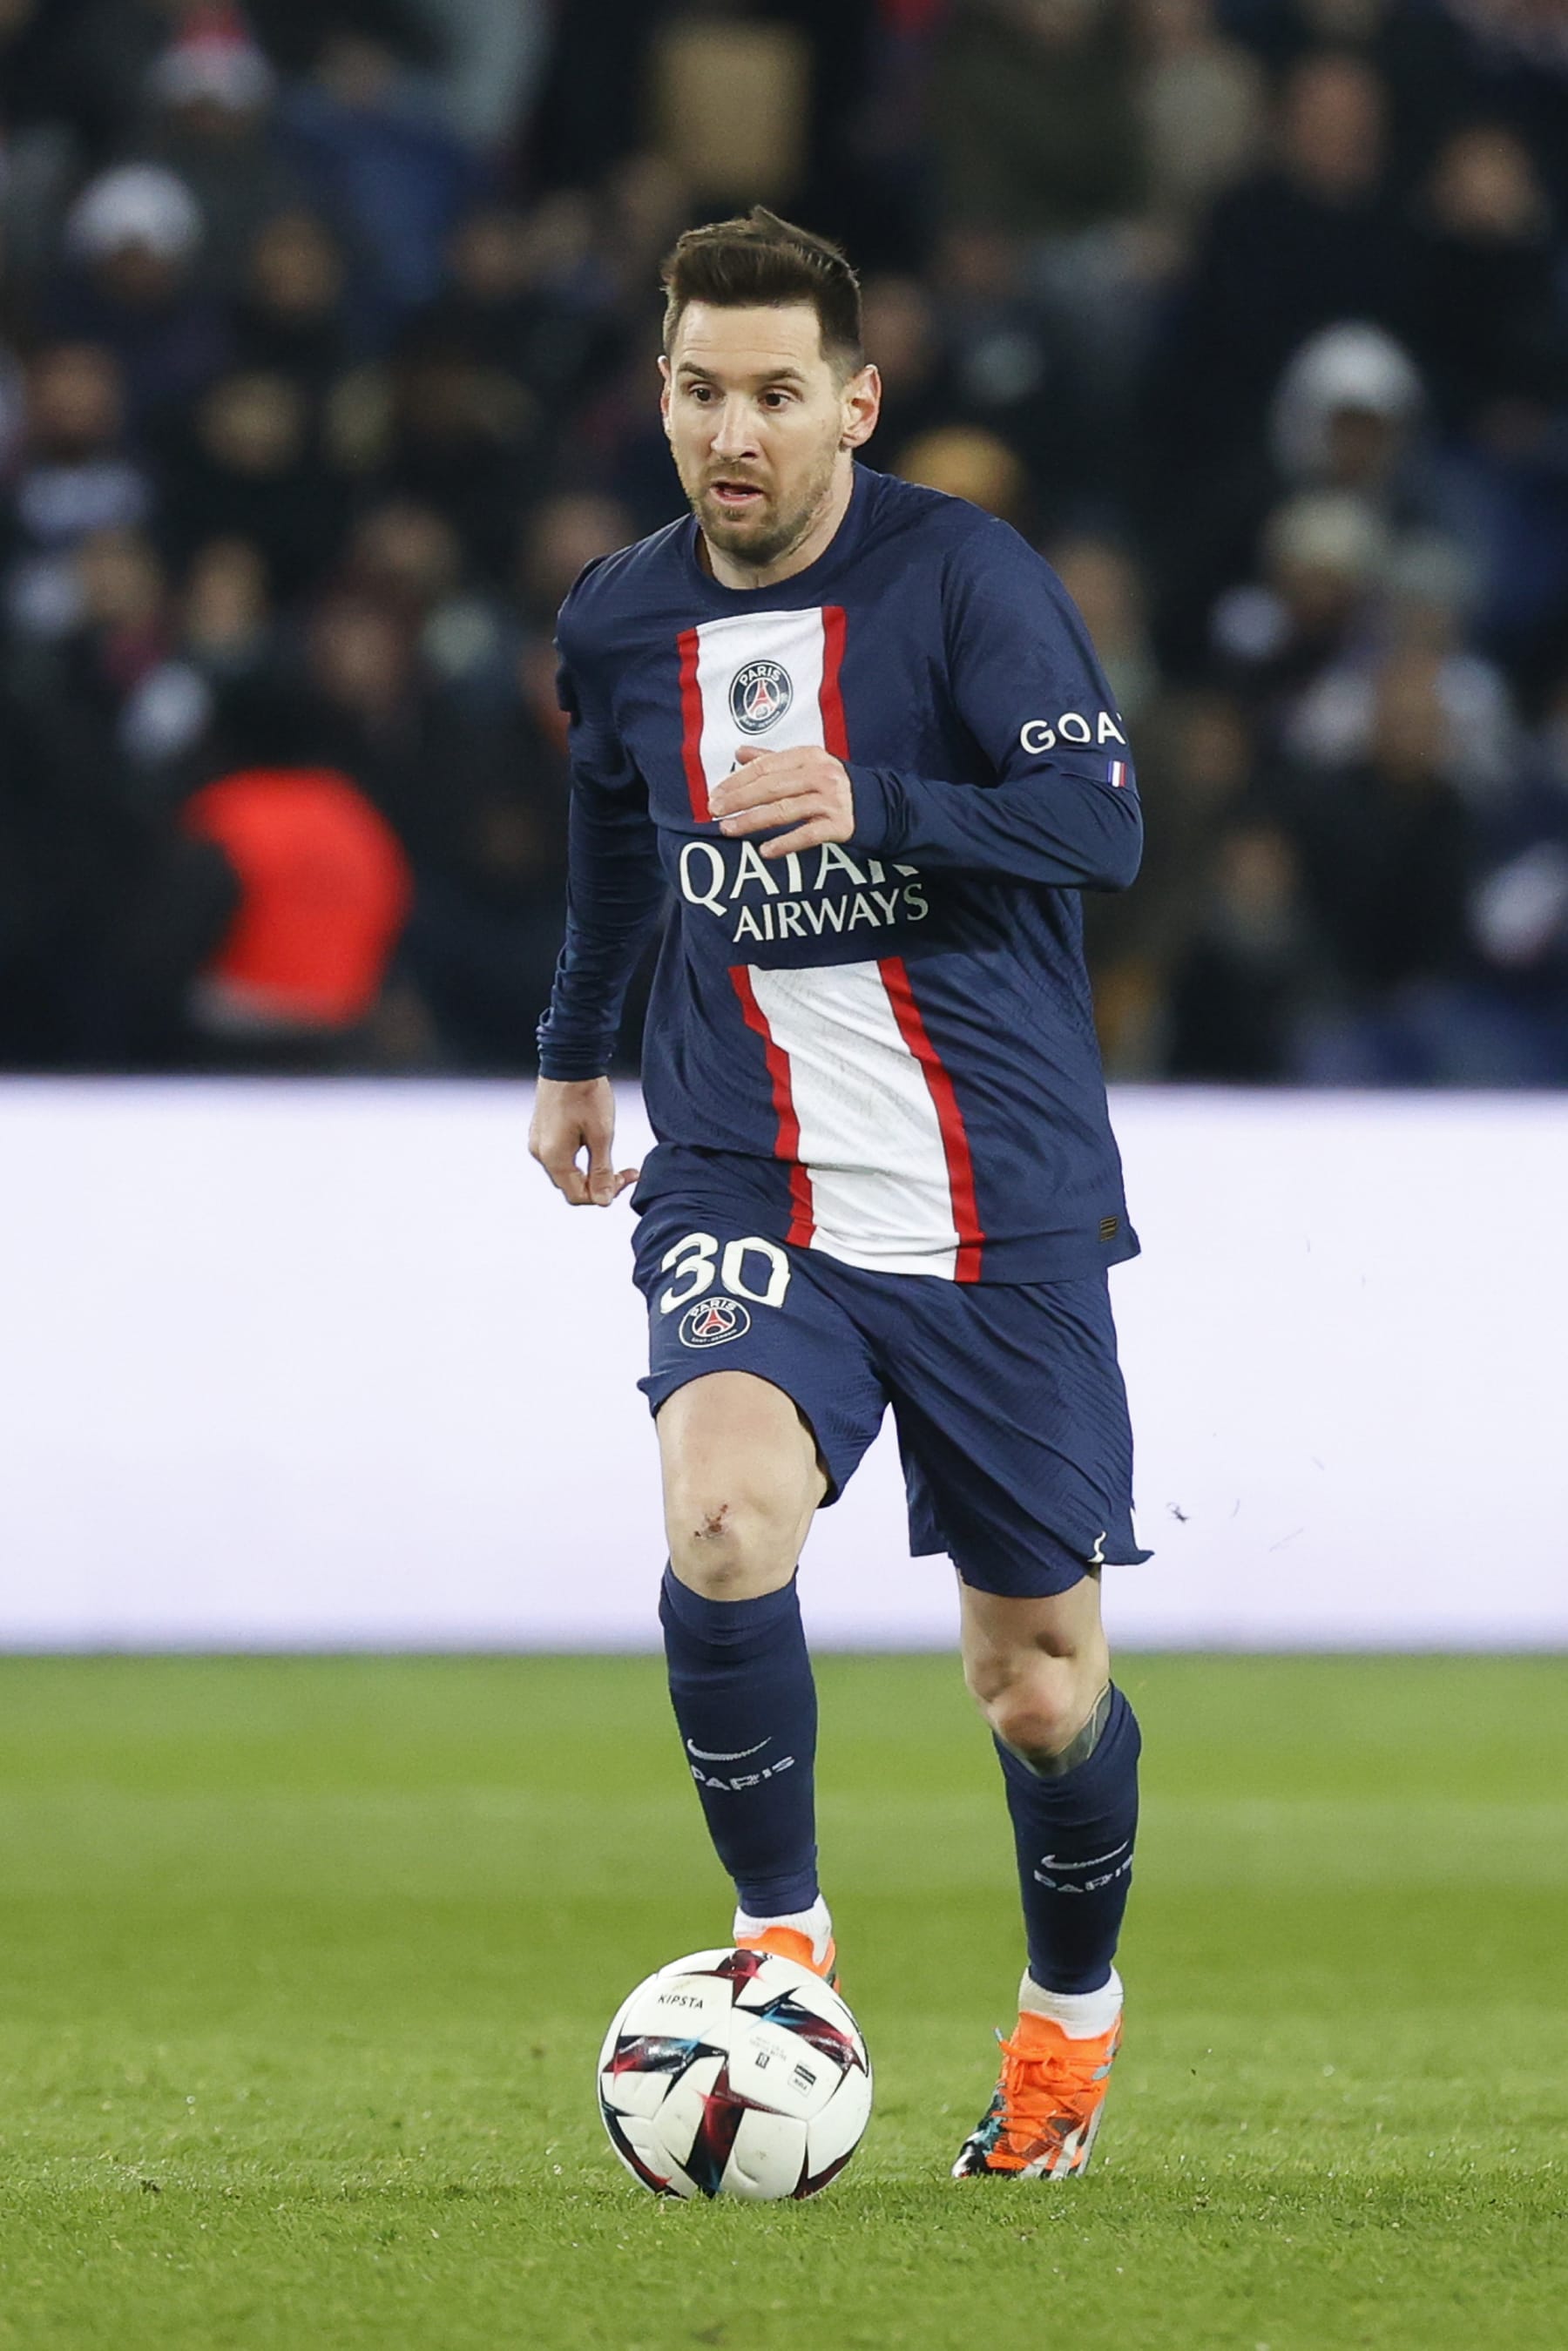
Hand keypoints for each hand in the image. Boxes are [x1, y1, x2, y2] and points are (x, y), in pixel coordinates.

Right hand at [528, 1075, 639, 1206]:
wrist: (569, 1060)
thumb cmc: (586, 1094)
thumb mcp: (602, 1135)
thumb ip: (602, 1171)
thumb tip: (603, 1201)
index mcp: (554, 1158)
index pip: (578, 1196)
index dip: (604, 1195)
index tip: (627, 1177)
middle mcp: (541, 1154)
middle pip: (571, 1185)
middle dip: (600, 1183)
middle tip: (626, 1170)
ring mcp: (538, 1142)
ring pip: (567, 1171)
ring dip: (591, 1170)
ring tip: (612, 1155)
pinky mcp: (542, 1131)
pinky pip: (560, 1156)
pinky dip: (580, 1158)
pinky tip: (594, 1144)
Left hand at [708, 744, 854, 859]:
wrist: (879, 804)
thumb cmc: (834, 784)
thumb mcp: (807, 764)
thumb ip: (773, 759)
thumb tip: (739, 753)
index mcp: (809, 756)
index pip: (766, 766)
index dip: (738, 780)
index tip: (717, 793)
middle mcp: (821, 775)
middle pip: (772, 787)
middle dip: (739, 799)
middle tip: (714, 811)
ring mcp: (832, 801)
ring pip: (785, 811)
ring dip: (753, 821)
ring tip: (728, 829)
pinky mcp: (840, 825)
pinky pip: (807, 835)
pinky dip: (785, 843)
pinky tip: (765, 851)